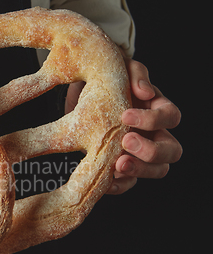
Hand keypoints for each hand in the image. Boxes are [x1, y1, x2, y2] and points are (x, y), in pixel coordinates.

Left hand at [65, 59, 181, 194]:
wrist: (81, 93)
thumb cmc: (107, 80)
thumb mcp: (120, 68)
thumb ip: (136, 74)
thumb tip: (146, 92)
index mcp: (157, 109)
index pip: (170, 117)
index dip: (153, 119)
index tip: (125, 115)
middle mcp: (154, 134)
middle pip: (171, 151)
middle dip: (151, 150)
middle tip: (126, 141)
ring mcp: (139, 153)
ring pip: (156, 170)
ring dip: (139, 170)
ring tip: (117, 165)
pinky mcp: (122, 166)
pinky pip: (128, 183)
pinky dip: (120, 185)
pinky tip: (107, 181)